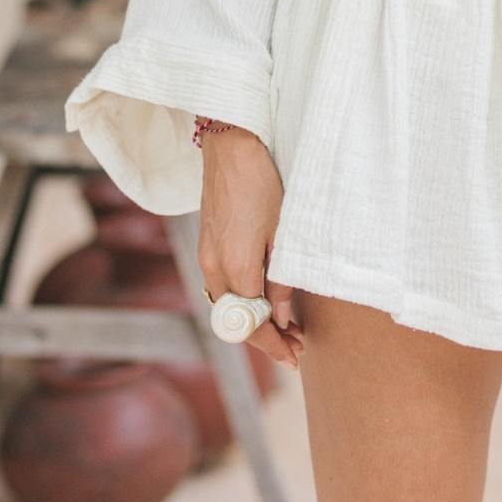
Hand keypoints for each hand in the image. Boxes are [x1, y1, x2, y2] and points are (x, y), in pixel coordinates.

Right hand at [196, 126, 306, 368]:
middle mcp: (214, 268)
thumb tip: (282, 318)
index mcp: (236, 267)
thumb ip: (281, 279)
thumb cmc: (263, 183)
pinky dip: (241, 301)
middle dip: (266, 339)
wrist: (231, 145)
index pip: (254, 325)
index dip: (275, 345)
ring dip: (253, 321)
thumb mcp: (283, 232)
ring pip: (227, 308)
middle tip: (296, 345)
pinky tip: (262, 297)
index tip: (296, 356)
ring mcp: (205, 257)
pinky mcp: (205, 246)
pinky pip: (221, 288)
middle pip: (237, 323)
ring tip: (284, 325)